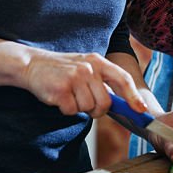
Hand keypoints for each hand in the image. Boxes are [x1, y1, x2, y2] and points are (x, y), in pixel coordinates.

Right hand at [22, 50, 147, 117]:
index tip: (141, 110)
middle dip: (96, 110)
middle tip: (83, 102)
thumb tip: (124, 104)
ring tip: (68, 94)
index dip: (133, 96)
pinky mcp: (61, 89)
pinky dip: (66, 109)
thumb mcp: (85, 68)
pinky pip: (72, 111)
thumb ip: (103, 82)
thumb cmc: (62, 70)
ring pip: (88, 108)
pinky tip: (59, 97)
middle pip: (105, 103)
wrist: (31, 64)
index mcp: (98, 61)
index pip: (123, 79)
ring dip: (78, 108)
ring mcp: (75, 77)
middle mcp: (89, 68)